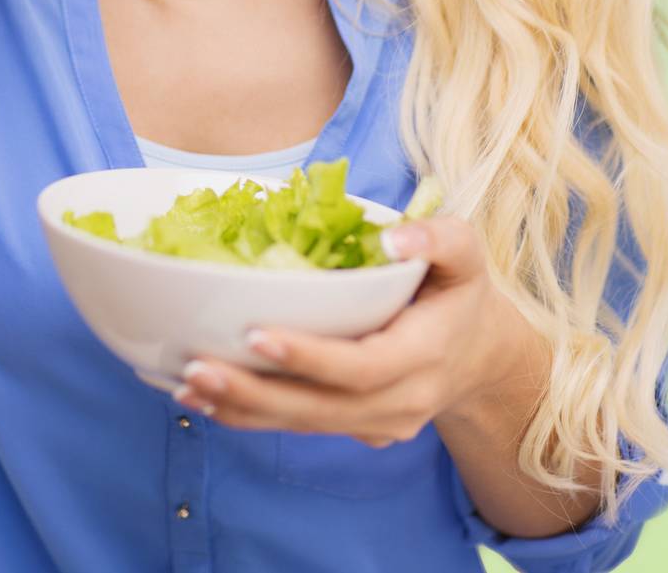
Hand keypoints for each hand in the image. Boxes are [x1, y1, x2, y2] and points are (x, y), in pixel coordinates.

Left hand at [176, 216, 531, 446]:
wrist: (481, 355)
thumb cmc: (462, 292)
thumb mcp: (466, 252)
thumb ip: (438, 236)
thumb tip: (391, 238)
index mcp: (426, 354)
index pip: (363, 367)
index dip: (309, 357)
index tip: (257, 333)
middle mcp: (403, 403)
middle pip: (321, 408)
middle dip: (255, 392)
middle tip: (196, 368)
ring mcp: (380, 426)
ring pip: (304, 425)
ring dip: (242, 409)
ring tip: (186, 384)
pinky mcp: (358, 432)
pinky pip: (302, 428)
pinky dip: (251, 416)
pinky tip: (206, 399)